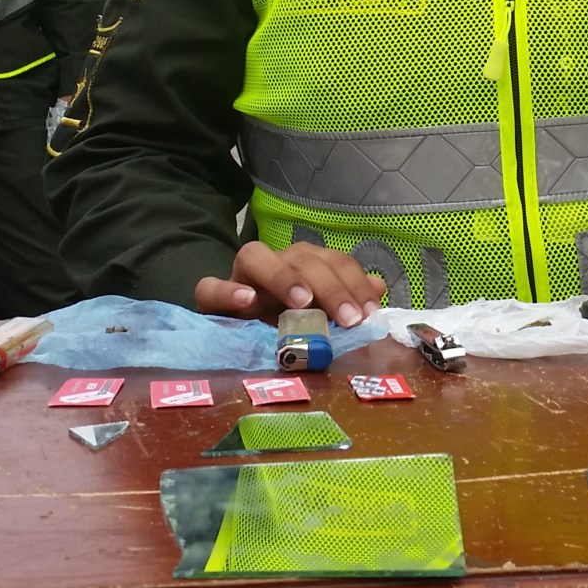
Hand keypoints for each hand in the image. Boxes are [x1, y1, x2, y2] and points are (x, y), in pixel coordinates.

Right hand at [193, 240, 387, 326]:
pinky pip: (210, 287)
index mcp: (304, 265)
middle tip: (348, 319)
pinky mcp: (211, 298)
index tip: (368, 312)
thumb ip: (348, 299)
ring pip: (255, 256)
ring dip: (283, 276)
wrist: (233, 331)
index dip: (353, 283)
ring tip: (303, 302)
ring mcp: (240, 278)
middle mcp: (274, 263)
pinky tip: (248, 301)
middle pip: (302, 258)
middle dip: (330, 287)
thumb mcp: (320, 315)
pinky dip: (227, 291)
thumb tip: (377, 285)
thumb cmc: (283, 321)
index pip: (333, 261)